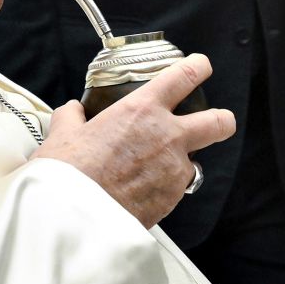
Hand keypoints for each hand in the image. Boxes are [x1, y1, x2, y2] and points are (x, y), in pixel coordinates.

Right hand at [34, 54, 235, 226]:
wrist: (74, 217)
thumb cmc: (69, 174)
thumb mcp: (63, 135)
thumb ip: (72, 118)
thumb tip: (72, 112)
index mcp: (143, 110)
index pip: (185, 76)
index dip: (198, 68)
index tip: (201, 66)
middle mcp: (168, 135)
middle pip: (219, 121)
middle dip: (221, 119)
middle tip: (214, 120)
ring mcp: (175, 168)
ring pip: (195, 161)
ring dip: (181, 162)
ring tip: (152, 169)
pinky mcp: (173, 197)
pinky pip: (178, 187)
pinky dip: (165, 187)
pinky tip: (142, 190)